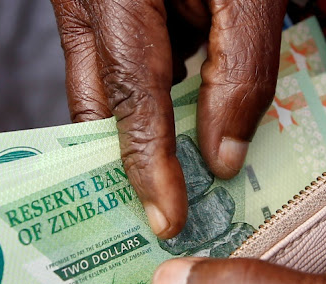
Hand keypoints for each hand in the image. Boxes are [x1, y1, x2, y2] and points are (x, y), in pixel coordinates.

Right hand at [50, 0, 287, 237]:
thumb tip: (222, 158)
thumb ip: (242, 71)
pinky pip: (115, 63)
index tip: (167, 220)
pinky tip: (183, 110)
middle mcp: (85, 0)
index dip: (148, 165)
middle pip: (94, 104)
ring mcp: (84, 1)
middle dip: (126, 161)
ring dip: (139, 129)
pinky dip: (148, 93)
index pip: (130, 97)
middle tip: (159, 212)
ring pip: (100, 89)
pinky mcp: (99, 3)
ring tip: (174, 173)